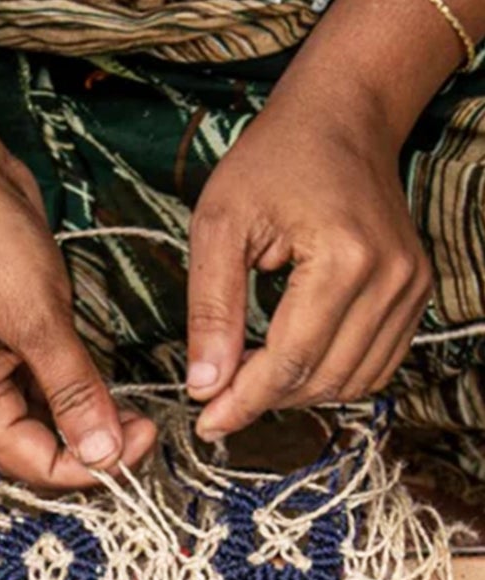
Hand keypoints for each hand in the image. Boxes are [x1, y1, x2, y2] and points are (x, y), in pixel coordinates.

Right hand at [0, 155, 157, 488]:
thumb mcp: (37, 319)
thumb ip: (73, 390)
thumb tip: (103, 452)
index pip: (35, 463)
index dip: (93, 465)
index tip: (147, 440)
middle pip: (40, 452)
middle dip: (95, 450)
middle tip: (153, 429)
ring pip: (49, 424)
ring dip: (93, 424)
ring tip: (142, 413)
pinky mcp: (11, 351)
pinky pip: (49, 392)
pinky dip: (82, 396)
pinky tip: (115, 391)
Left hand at [188, 95, 431, 439]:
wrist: (341, 118)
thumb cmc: (273, 161)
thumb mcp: (219, 226)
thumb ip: (210, 311)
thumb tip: (204, 385)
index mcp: (344, 259)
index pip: (290, 362)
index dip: (242, 402)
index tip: (204, 422)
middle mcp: (392, 277)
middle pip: (321, 379)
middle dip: (264, 400)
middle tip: (216, 396)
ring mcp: (411, 286)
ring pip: (351, 381)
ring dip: (296, 392)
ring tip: (249, 374)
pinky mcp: (414, 292)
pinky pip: (374, 364)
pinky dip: (330, 376)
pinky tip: (289, 360)